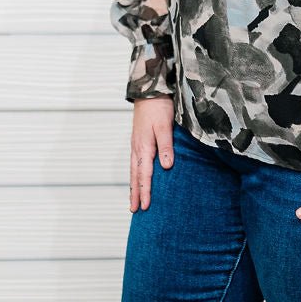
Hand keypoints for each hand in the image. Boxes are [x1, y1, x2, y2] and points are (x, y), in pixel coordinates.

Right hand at [129, 94, 174, 211]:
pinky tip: (138, 177)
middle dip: (135, 193)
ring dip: (134, 185)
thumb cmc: (159, 107)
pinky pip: (135, 162)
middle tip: (134, 210)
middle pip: (135, 176)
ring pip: (134, 170)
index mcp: (144, 147)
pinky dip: (135, 173)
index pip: (144, 175)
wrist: (149, 90)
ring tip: (133, 199)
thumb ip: (166, 146)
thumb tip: (165, 167)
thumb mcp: (165, 126)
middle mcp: (138, 148)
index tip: (144, 207)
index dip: (145, 191)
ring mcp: (136, 144)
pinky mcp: (138, 140)